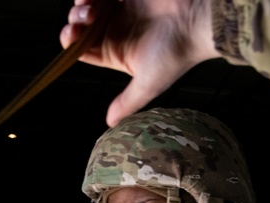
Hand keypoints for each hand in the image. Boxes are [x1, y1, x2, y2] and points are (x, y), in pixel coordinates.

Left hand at [59, 0, 220, 126]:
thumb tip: (110, 124)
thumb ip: (127, 102)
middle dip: (76, 21)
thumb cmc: (177, 52)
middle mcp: (118, 32)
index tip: (71, 35)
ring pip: (89, 6)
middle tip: (85, 18)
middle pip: (81, 26)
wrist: (198, 20)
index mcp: (117, 54)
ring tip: (91, 5)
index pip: (83, 49)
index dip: (71, 42)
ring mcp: (123, 9)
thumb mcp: (147, 84)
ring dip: (82, 5)